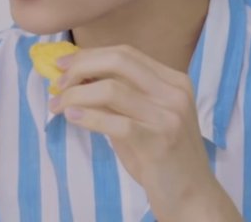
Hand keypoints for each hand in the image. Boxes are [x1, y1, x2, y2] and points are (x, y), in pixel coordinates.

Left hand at [49, 44, 240, 220]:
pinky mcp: (160, 141)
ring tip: (57, 105)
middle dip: (82, 66)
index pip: (126, 53)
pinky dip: (87, 117)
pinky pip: (115, 122)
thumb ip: (117, 96)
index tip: (63, 64)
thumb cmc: (162, 156)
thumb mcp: (142, 117)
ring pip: (112, 89)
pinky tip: (71, 117)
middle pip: (119, 61)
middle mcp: (174, 91)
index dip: (91, 54)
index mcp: (173, 80)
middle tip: (59, 83)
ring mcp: (169, 115)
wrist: (193, 196)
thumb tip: (77, 77)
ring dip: (76, 94)